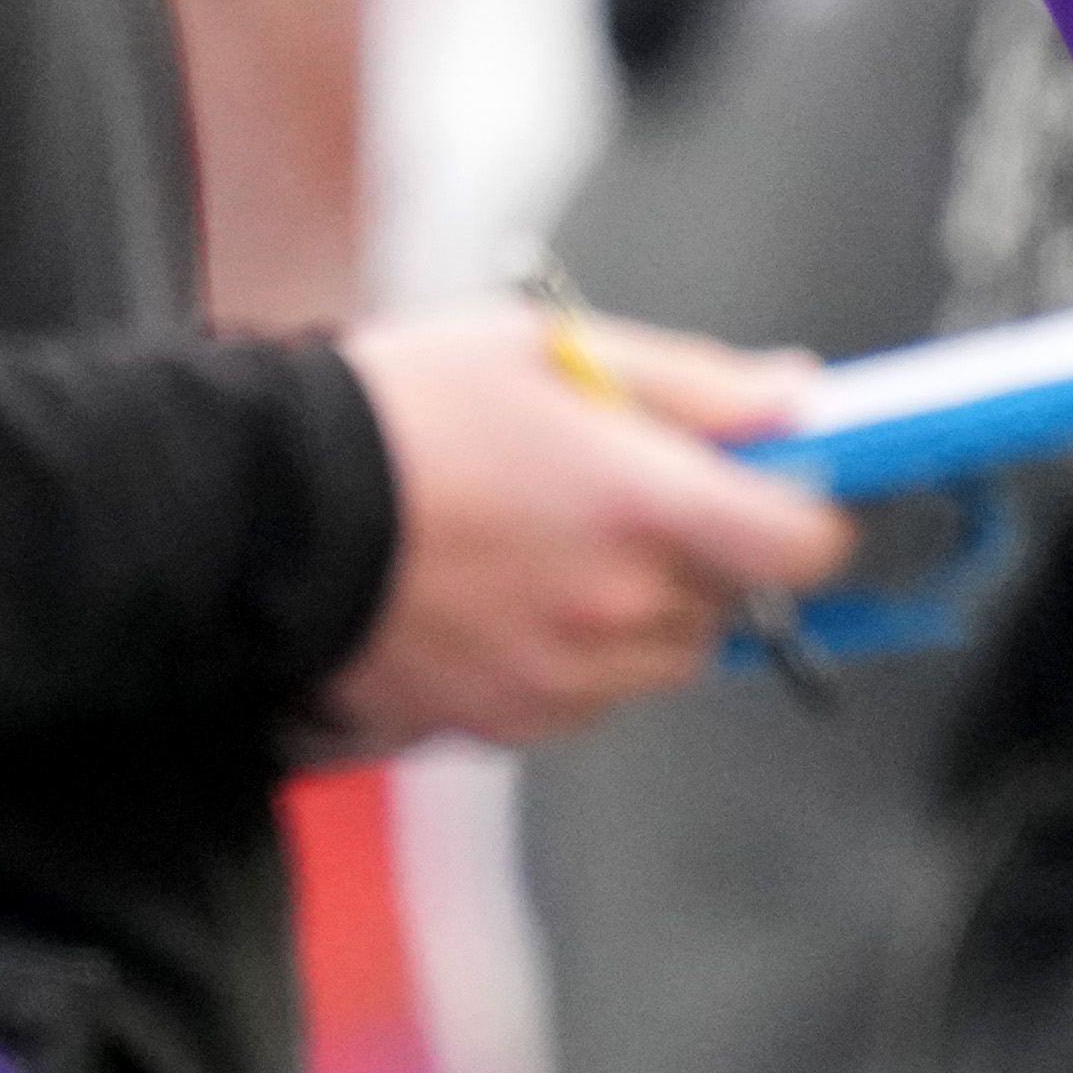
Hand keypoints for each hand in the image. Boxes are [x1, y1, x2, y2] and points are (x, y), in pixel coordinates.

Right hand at [316, 308, 854, 749]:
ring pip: (662, 656)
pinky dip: (571, 656)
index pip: (803, 544)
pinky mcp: (506, 722)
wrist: (265, 511)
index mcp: (643, 504)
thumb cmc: (399, 417)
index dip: (807, 515)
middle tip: (618, 497)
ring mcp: (562, 674)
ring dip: (638, 610)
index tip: (781, 492)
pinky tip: (508, 596)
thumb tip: (794, 399)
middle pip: (730, 603)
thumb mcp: (556, 350)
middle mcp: (615, 604)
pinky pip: (587, 697)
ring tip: (548, 544)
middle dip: (700, 553)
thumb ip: (696, 386)